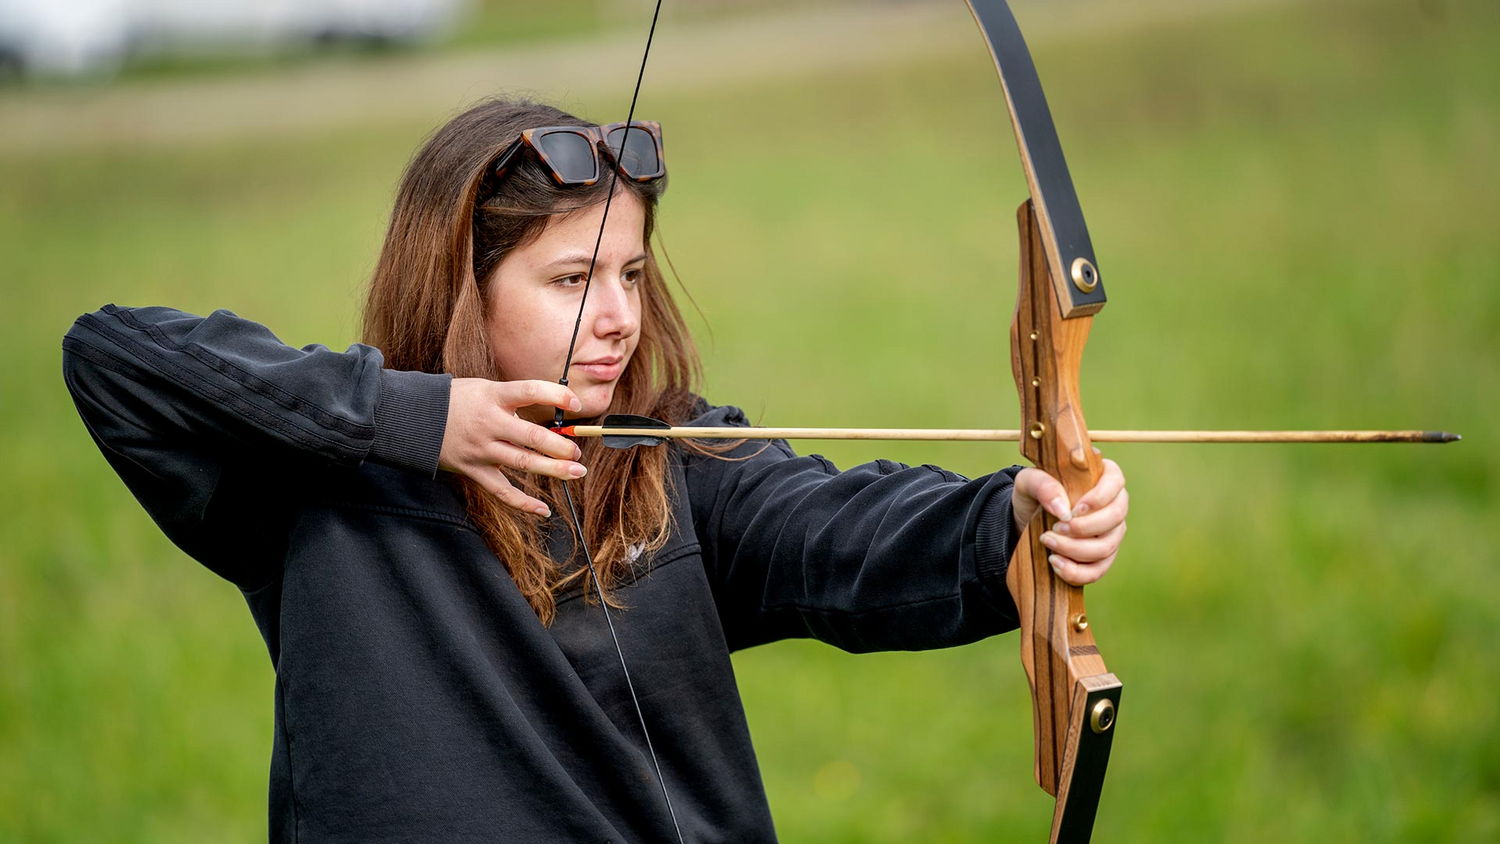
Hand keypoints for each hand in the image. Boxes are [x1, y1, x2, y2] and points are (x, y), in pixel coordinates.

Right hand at [438, 378, 586, 516]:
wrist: (410, 416)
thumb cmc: (455, 400)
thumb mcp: (484, 388)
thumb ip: (513, 400)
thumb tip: (550, 414)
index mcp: (493, 396)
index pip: (531, 391)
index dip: (558, 396)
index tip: (576, 403)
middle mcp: (488, 422)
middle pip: (532, 436)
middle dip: (560, 446)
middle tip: (577, 452)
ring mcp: (481, 448)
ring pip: (522, 463)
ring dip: (553, 469)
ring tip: (575, 472)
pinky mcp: (473, 469)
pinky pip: (501, 490)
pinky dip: (523, 502)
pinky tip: (543, 510)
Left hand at [1010, 456, 1126, 585]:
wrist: (1025, 520)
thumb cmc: (1034, 494)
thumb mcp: (1028, 483)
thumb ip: (1043, 486)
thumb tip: (1063, 510)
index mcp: (1102, 477)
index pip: (1115, 481)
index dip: (1099, 497)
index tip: (1074, 509)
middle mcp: (1114, 505)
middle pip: (1116, 517)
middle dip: (1084, 527)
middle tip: (1055, 528)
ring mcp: (1111, 533)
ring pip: (1106, 547)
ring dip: (1075, 549)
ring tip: (1048, 541)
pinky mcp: (1102, 558)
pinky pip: (1098, 570)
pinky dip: (1077, 571)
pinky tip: (1055, 563)